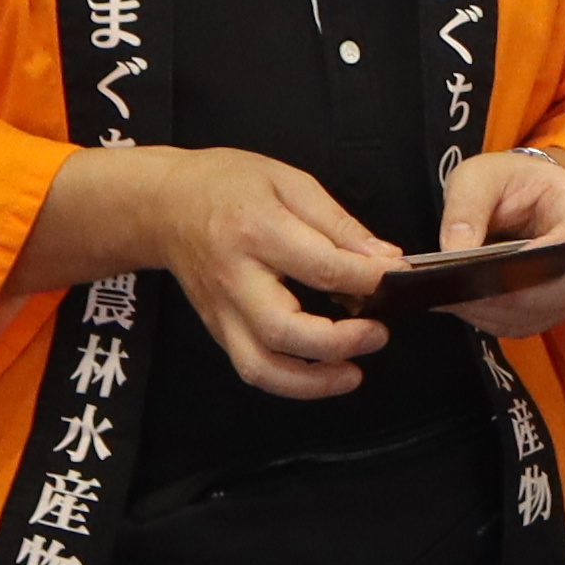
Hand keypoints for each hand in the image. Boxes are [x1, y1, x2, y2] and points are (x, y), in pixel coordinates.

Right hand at [113, 147, 405, 399]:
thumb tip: (384, 259)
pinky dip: (290, 382)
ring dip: (312, 382)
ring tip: (353, 373)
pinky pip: (253, 368)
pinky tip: (322, 373)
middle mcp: (235, 278)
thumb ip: (338, 224)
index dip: (369, 279)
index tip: (398, 278)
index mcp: (256, 230)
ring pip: (261, 366)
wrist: (166, 205)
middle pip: (283, 329)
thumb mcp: (289, 181)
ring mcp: (223, 311)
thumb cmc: (228, 184)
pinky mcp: (219, 330)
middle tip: (377, 334)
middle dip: (338, 342)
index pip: (321, 266)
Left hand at [429, 143, 564, 339]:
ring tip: (452, 299)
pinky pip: (523, 322)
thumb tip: (454, 252)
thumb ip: (466, 208)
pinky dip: (491, 318)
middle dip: (508, 296)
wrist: (518, 193)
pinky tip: (460, 305)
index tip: (500, 269)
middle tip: (461, 293)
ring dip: (495, 312)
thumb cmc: (505, 180)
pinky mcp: (546, 306)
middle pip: (558, 289)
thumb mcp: (478, 177)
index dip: (539, 259)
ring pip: (539, 313)